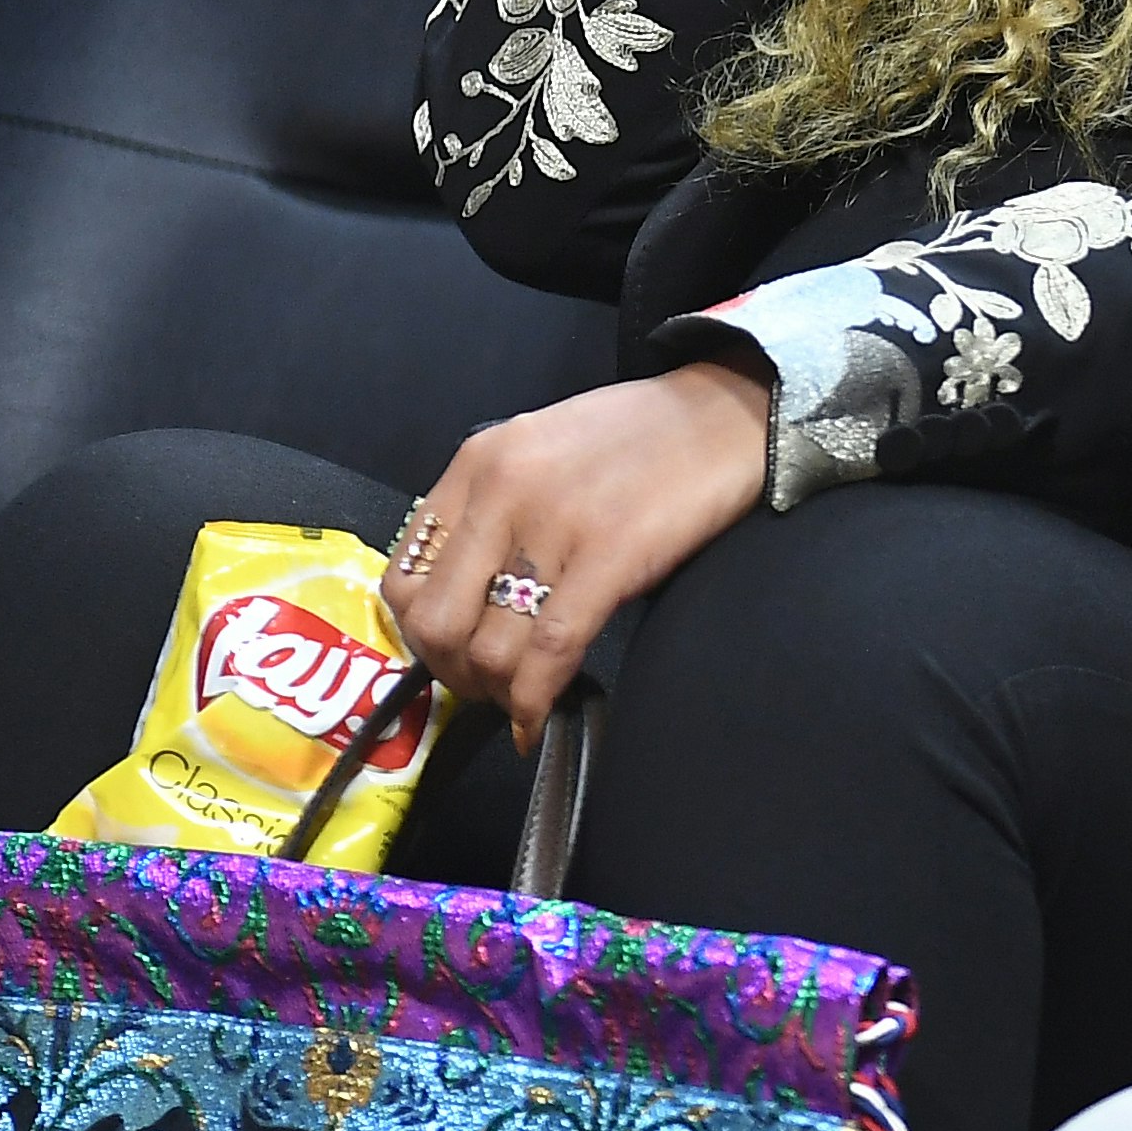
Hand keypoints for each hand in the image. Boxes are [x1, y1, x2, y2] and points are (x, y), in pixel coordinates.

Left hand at [390, 360, 772, 747]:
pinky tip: (539, 719)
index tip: (453, 654)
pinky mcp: (613, 553)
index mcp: (479, 462)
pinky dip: (535, 702)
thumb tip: (468, 601)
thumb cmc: (639, 437)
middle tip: (489, 688)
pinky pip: (551, 650)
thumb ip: (494, 510)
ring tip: (522, 699)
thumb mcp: (541, 451)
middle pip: (436, 623)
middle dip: (455, 675)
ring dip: (499, 694)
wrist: (728, 411)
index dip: (418, 636)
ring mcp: (556, 522)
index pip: (403, 575)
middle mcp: (502, 490)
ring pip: (489, 647)